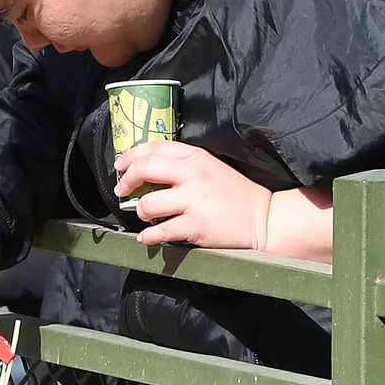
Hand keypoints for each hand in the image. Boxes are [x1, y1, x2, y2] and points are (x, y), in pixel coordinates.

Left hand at [114, 141, 269, 250]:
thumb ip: (184, 165)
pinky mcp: (195, 225)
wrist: (263, 217)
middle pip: (145, 169)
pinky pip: (160, 232)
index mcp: (196, 157)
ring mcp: (194, 201)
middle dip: (127, 180)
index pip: (155, 147)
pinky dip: (148, 237)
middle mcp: (193, 175)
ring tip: (145, 216)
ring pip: (148, 203)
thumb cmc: (236, 194)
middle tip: (123, 190)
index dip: (131, 155)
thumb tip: (149, 171)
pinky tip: (147, 237)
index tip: (121, 165)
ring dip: (140, 211)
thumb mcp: (212, 167)